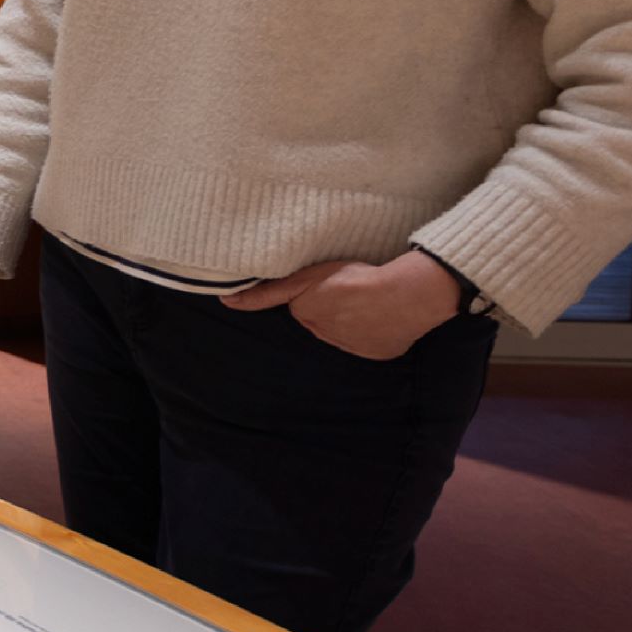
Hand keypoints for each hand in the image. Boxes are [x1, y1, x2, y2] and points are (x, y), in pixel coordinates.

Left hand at [223, 249, 467, 360]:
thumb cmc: (356, 279)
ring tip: (367, 301)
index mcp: (307, 315)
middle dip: (329, 307)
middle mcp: (325, 336)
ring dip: (351, 319)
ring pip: (344, 331)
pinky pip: (369, 342)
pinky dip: (373, 331)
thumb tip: (227, 301)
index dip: (312, 294)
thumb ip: (267, 291)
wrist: (404, 295)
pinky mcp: (377, 353)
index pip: (300, 305)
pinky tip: (382, 316)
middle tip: (348, 290)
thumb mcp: (306, 277)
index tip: (331, 288)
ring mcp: (352, 347)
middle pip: (319, 319)